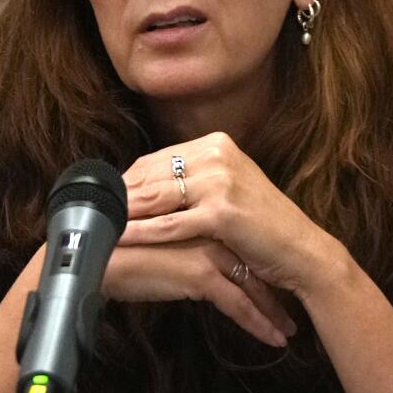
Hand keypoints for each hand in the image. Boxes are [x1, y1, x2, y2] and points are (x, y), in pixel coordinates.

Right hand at [103, 238, 296, 347]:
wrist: (94, 258)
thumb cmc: (116, 251)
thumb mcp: (153, 241)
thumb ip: (176, 243)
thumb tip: (189, 258)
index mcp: (199, 214)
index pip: (237, 240)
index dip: (256, 262)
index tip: (274, 281)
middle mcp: (208, 227)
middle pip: (251, 260)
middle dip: (273, 287)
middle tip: (290, 311)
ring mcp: (207, 249)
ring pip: (251, 283)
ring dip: (272, 310)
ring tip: (287, 331)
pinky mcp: (200, 274)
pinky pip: (238, 304)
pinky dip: (258, 323)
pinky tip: (272, 340)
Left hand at [119, 132, 341, 302]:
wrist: (301, 249)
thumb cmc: (263, 224)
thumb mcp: (230, 187)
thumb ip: (196, 178)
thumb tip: (154, 183)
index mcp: (216, 144)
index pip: (159, 158)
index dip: (129, 177)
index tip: (106, 193)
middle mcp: (216, 154)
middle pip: (153, 174)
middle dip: (120, 194)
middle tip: (91, 209)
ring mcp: (219, 181)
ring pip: (157, 196)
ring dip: (123, 211)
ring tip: (97, 222)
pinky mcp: (220, 212)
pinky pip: (171, 223)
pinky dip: (143, 231)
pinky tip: (122, 237)